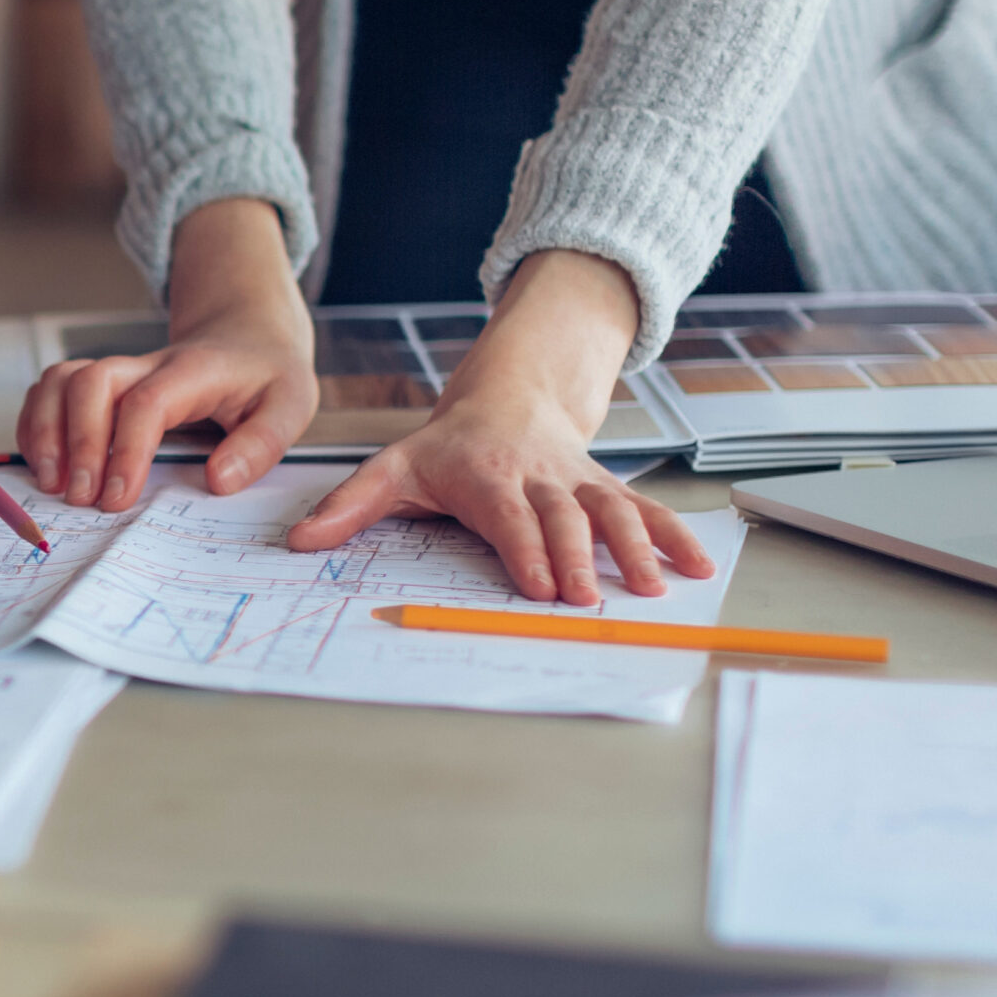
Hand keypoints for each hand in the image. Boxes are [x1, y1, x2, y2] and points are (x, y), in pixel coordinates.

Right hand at [18, 197, 317, 510]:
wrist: (247, 335)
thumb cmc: (266, 376)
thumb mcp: (291, 406)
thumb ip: (260, 444)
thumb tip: (218, 480)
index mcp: (194, 371)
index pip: (147, 402)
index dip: (125, 450)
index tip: (117, 499)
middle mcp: (146, 364)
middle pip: (90, 382)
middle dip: (77, 443)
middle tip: (82, 498)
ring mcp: (118, 370)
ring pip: (60, 380)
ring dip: (45, 431)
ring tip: (51, 483)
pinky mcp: (98, 382)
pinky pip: (49, 389)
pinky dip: (35, 424)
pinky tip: (43, 463)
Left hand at [286, 250, 715, 605]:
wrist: (508, 397)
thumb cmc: (445, 447)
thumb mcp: (390, 467)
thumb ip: (348, 506)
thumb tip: (298, 541)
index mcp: (486, 473)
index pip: (508, 514)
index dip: (526, 547)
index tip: (540, 584)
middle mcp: (539, 475)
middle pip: (564, 517)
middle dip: (580, 557)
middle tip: (589, 600)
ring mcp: (579, 481)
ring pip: (612, 511)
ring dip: (636, 549)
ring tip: (655, 588)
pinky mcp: (607, 488)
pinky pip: (645, 510)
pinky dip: (674, 535)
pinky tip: (699, 566)